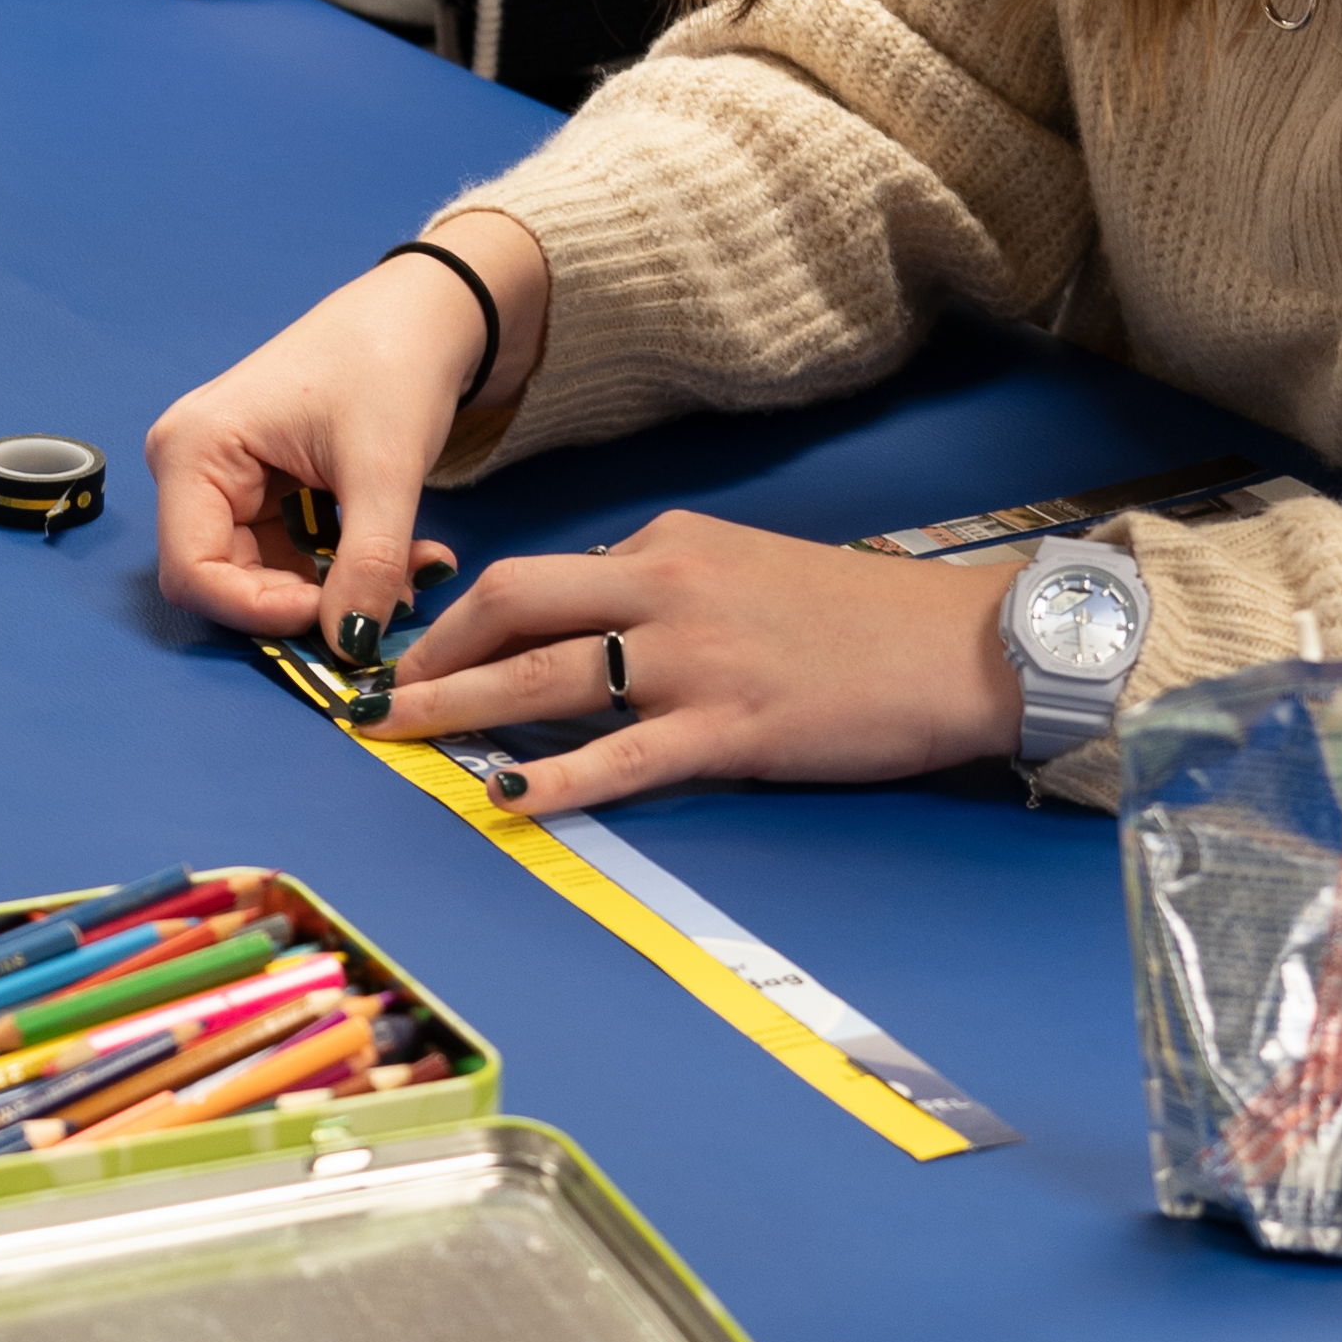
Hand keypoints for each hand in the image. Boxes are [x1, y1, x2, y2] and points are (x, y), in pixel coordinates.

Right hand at [144, 230, 551, 655]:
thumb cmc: (390, 362)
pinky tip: (397, 558)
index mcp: (194, 450)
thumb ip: (367, 564)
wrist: (422, 314)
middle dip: (303, 605)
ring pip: (260, 578)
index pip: (193, 570)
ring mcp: (223, 482)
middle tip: (383, 606)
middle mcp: (191, 469)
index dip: (258, 611)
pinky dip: (339, 571)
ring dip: (331, 592)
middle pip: (221, 581)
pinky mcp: (259, 493)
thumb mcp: (384, 468)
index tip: (338, 621)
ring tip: (410, 573)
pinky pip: (286, 559)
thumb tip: (353, 648)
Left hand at [389, 504, 1021, 815]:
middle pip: (514, 603)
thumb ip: (665, 593)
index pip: (541, 574)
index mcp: (669, 546)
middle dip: (432, 650)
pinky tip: (506, 795)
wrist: (966, 645)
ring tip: (395, 737)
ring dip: (457, 708)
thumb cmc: (860, 617)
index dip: (465, 618)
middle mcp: (669, 589)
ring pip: (546, 675)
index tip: (421, 653)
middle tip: (375, 694)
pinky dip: (558, 777)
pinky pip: (624, 755)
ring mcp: (697, 660)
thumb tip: (590, 625)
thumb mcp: (747, 571)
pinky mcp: (733, 727)